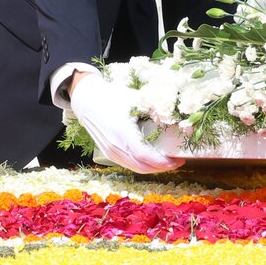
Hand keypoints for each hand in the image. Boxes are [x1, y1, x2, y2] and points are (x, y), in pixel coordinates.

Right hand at [67, 72, 182, 173]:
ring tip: (168, 161)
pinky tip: (153, 159)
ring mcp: (110, 151)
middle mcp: (114, 146)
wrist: (88, 101)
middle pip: (140, 166)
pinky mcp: (108, 152)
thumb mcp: (137, 99)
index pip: (144, 155)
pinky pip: (128, 164)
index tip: (177, 160)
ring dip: (152, 168)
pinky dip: (142, 165)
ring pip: (134, 167)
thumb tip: (177, 119)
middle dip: (161, 168)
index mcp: (122, 132)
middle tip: (177, 162)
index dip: (162, 161)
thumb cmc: (113, 96)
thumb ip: (156, 110)